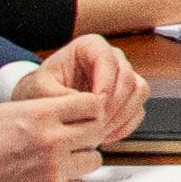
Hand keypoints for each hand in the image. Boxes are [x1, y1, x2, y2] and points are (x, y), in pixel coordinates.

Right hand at [0, 90, 108, 181]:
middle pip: (97, 132)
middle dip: (88, 136)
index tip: (86, 117)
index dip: (90, 110)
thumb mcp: (7, 111)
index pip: (91, 104)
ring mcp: (54, 169)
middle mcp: (52, 139)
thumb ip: (41, 109)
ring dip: (81, 162)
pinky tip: (58, 181)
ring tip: (63, 163)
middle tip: (76, 141)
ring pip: (94, 161)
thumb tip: (68, 109)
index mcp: (41, 114)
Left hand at [28, 33, 149, 141]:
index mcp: (90, 46)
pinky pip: (138, 110)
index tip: (95, 105)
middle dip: (114, 104)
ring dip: (122, 115)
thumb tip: (89, 108)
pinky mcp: (128, 96)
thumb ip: (62, 96)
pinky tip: (105, 135)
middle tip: (97, 123)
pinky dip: (124, 125)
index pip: (108, 60)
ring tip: (100, 131)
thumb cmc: (41, 89)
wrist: (44, 101)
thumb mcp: (41, 89)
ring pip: (139, 92)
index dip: (105, 84)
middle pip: (128, 77)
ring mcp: (123, 77)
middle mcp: (111, 58)